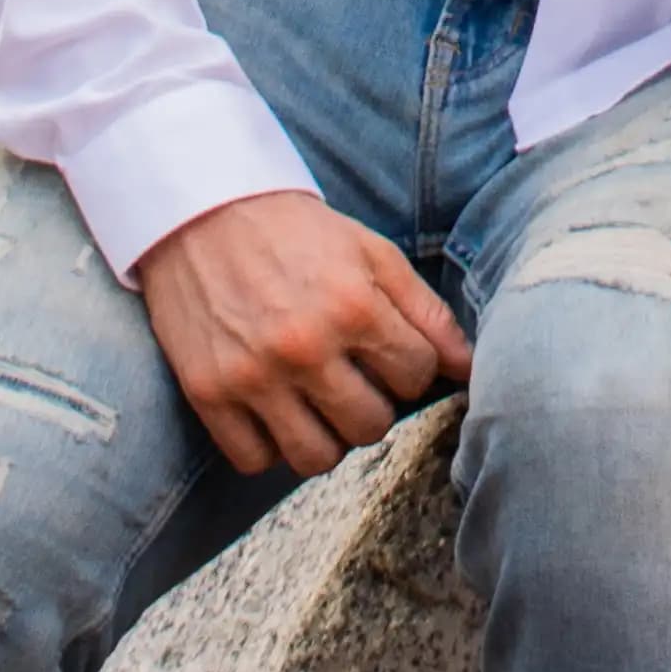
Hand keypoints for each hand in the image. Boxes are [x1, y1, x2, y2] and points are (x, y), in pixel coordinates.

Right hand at [133, 187, 471, 476]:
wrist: (204, 211)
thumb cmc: (297, 233)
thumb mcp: (372, 253)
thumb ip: (425, 312)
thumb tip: (466, 368)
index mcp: (352, 305)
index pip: (416, 375)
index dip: (411, 367)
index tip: (389, 353)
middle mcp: (303, 346)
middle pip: (371, 426)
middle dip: (374, 406)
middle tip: (355, 380)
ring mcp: (253, 375)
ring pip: (315, 457)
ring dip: (327, 437)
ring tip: (319, 403)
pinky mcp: (208, 393)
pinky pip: (254, 460)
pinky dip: (269, 446)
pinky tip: (275, 411)